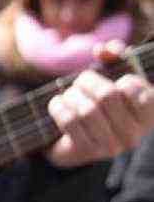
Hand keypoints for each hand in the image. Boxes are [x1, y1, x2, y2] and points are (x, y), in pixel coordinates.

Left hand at [44, 41, 153, 168]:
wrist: (75, 143)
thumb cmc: (100, 105)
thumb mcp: (113, 78)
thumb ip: (115, 57)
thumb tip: (102, 49)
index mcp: (148, 117)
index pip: (140, 91)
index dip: (125, 80)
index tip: (117, 82)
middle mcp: (134, 135)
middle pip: (107, 96)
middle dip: (88, 81)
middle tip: (81, 82)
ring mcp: (111, 146)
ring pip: (87, 109)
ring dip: (72, 95)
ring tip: (69, 94)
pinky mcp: (86, 151)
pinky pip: (69, 120)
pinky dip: (58, 106)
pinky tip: (58, 104)